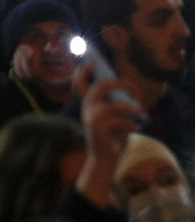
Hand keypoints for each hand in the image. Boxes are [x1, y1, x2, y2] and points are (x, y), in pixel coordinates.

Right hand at [73, 64, 144, 206]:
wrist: (105, 159)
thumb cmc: (113, 136)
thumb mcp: (114, 116)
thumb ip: (115, 102)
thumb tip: (128, 88)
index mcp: (89, 104)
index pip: (80, 84)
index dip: (84, 71)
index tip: (93, 62)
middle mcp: (87, 108)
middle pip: (101, 86)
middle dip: (121, 83)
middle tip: (134, 89)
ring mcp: (91, 118)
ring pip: (115, 106)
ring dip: (132, 108)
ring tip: (142, 112)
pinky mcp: (98, 129)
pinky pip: (121, 121)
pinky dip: (132, 124)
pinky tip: (135, 129)